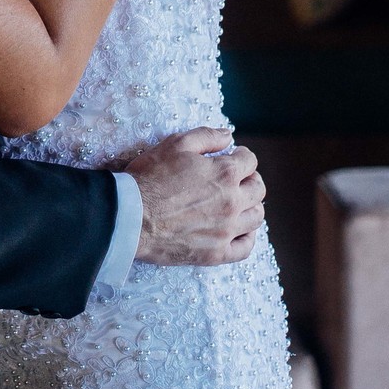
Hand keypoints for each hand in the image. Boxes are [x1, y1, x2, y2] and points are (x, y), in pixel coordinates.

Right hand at [125, 128, 265, 265]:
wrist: (130, 216)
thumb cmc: (150, 177)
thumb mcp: (175, 144)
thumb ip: (207, 136)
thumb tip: (228, 135)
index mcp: (225, 173)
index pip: (250, 162)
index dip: (243, 156)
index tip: (235, 156)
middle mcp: (232, 202)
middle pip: (258, 190)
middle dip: (251, 179)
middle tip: (239, 179)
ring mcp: (226, 230)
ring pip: (256, 218)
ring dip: (251, 206)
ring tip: (238, 202)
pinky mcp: (216, 253)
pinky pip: (245, 248)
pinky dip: (247, 237)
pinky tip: (239, 230)